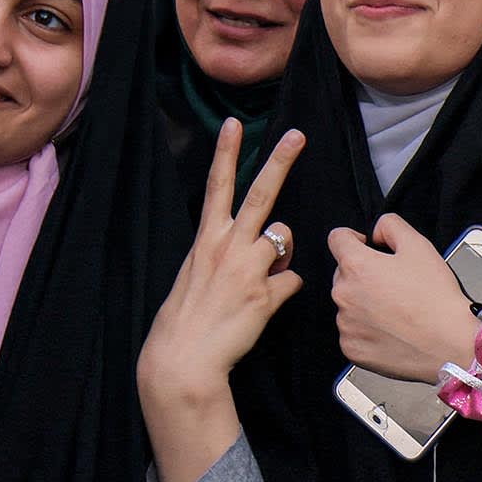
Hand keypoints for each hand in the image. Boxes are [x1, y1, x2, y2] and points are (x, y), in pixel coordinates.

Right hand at [140, 121, 306, 395]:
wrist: (184, 356)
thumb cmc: (189, 316)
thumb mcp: (201, 274)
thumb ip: (235, 253)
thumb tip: (272, 248)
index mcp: (206, 238)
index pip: (217, 186)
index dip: (226, 153)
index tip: (234, 124)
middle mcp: (226, 246)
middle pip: (259, 195)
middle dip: (279, 162)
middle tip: (297, 135)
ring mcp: (247, 268)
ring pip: (284, 239)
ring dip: (280, 255)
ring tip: (256, 281)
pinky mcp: (265, 294)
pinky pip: (291, 281)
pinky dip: (283, 291)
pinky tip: (262, 307)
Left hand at [329, 214, 478, 383]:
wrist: (450, 344)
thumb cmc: (436, 299)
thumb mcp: (419, 245)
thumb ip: (391, 226)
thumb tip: (376, 232)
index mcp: (356, 266)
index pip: (337, 239)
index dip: (353, 238)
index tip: (366, 247)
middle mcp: (344, 295)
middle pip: (343, 273)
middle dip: (363, 274)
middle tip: (393, 284)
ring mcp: (346, 324)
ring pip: (348, 304)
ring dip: (364, 303)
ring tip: (395, 310)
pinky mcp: (352, 348)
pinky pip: (353, 332)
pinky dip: (367, 329)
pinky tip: (391, 329)